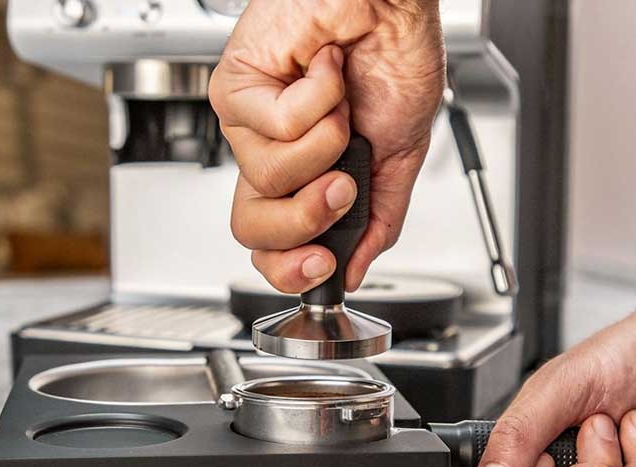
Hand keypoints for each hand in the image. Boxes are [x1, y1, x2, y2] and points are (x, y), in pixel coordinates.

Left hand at [208, 0, 444, 292]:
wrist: (393, 2)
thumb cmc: (394, 56)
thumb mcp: (400, 155)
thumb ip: (379, 220)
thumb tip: (354, 270)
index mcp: (306, 174)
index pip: (274, 243)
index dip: (292, 269)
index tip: (325, 267)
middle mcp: (271, 153)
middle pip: (252, 228)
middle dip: (306, 216)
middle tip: (341, 186)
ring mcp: (249, 124)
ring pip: (271, 177)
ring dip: (327, 140)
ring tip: (342, 103)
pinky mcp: (235, 89)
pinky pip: (276, 128)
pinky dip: (320, 99)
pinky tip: (326, 69)